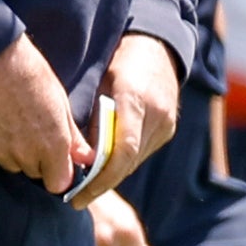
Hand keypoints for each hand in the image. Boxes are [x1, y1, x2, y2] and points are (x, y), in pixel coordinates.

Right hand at [0, 35, 87, 185]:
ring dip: (14, 152)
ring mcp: (0, 152)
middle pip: (34, 173)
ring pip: (12, 165)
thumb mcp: (60, 102)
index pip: (58, 184)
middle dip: (36, 159)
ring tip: (11, 121)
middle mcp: (27, 155)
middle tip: (31, 129)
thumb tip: (86, 159)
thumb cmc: (31, 74)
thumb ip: (73, 137)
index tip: (56, 160)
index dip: (58, 173)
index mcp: (53, 145)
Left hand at [93, 33, 182, 195]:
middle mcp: (156, 115)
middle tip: (77, 200)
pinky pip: (142, 153)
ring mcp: (166, 123)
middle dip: (102, 184)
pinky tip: (104, 168)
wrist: (157, 46)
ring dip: (112, 175)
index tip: (80, 196)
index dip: (100, 179)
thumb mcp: (99, 83)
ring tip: (86, 188)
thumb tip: (80, 158)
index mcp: (135, 99)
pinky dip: (123, 162)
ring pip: (135, 161)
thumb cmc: (119, 60)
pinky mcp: (169, 129)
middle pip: (128, 162)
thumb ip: (93, 119)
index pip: (122, 152)